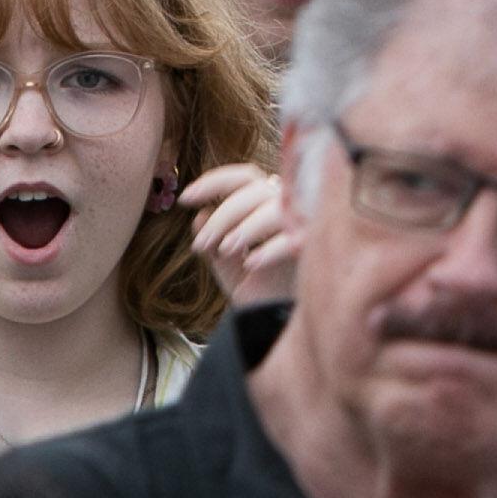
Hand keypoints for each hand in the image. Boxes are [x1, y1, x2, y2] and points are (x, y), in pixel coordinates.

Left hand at [180, 157, 300, 302]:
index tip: (185, 199)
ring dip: (245, 228)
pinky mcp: (311, 250)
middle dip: (223, 215)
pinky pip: (292, 240)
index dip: (213, 182)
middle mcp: (287, 207)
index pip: (242, 178)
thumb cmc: (255, 287)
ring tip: (225, 251)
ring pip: (275, 210)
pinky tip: (251, 263)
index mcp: (265, 203)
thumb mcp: (224, 263)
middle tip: (201, 244)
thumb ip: (211, 240)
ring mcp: (302, 227)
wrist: (277, 320)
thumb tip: (200, 215)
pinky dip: (269, 249)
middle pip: (255, 190)